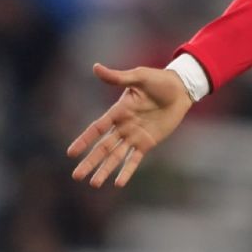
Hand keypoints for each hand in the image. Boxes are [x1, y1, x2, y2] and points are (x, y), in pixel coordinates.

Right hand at [68, 63, 193, 187]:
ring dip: (105, 169)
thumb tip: (95, 67)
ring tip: (94, 184)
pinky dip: (127, 171)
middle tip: (76, 176)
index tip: (70, 153)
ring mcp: (135, 136)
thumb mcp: (138, 77)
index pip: (96, 129)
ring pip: (116, 156)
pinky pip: (135, 159)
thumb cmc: (159, 80)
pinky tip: (118, 183)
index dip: (84, 140)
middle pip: (103, 147)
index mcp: (118, 111)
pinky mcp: (148, 142)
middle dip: (90, 161)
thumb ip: (118, 77)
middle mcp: (123, 126)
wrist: (181, 88)